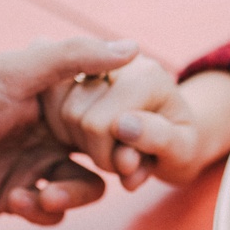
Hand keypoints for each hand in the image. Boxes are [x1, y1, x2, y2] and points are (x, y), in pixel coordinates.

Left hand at [0, 37, 140, 222]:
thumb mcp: (16, 71)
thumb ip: (74, 56)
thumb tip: (134, 46)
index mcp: (57, 99)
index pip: (110, 115)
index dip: (125, 131)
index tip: (129, 143)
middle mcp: (53, 132)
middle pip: (106, 155)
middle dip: (111, 169)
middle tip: (112, 175)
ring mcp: (36, 165)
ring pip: (84, 188)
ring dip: (70, 196)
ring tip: (44, 195)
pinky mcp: (19, 196)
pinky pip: (51, 212)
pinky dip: (41, 211)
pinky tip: (15, 200)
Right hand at [42, 68, 229, 190]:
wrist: (172, 134)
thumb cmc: (180, 147)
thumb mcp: (182, 151)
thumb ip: (160, 139)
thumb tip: (123, 126)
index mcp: (146, 76)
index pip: (100, 123)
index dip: (107, 157)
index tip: (129, 167)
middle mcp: (116, 61)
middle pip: (73, 113)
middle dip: (92, 149)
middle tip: (120, 162)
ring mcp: (91, 63)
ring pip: (54, 107)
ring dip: (74, 139)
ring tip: (107, 150)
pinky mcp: (71, 72)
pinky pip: (46, 100)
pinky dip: (60, 127)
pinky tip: (84, 139)